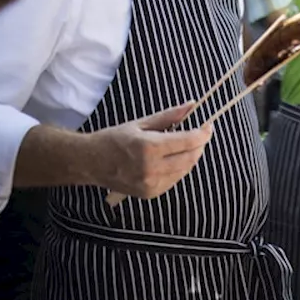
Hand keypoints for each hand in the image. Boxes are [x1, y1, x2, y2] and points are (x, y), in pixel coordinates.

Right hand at [88, 104, 213, 198]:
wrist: (91, 163)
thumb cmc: (114, 139)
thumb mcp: (141, 123)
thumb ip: (169, 116)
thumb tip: (191, 105)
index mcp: (148, 148)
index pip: (187, 141)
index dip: (203, 133)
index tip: (209, 125)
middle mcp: (151, 169)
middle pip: (190, 158)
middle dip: (200, 145)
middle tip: (201, 134)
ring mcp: (150, 184)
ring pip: (185, 170)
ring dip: (191, 156)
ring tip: (186, 145)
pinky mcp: (150, 194)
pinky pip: (174, 180)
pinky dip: (180, 168)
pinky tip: (173, 159)